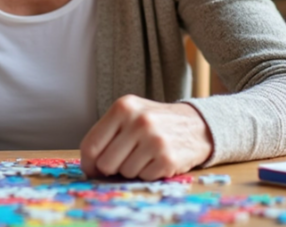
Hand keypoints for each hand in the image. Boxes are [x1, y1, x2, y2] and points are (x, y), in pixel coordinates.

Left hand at [80, 95, 212, 179]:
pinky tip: (158, 160)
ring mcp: (154, 140)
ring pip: (125, 172)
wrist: (196, 125)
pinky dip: (149, 173)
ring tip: (146, 154)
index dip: (89, 163)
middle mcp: (139, 121)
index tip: (93, 169)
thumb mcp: (130, 115)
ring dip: (133, 169)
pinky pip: (144, 177)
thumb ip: (107, 134)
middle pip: (105, 164)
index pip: (91, 145)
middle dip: (113, 167)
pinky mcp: (168, 158)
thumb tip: (89, 166)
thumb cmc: (156, 123)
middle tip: (126, 158)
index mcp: (123, 107)